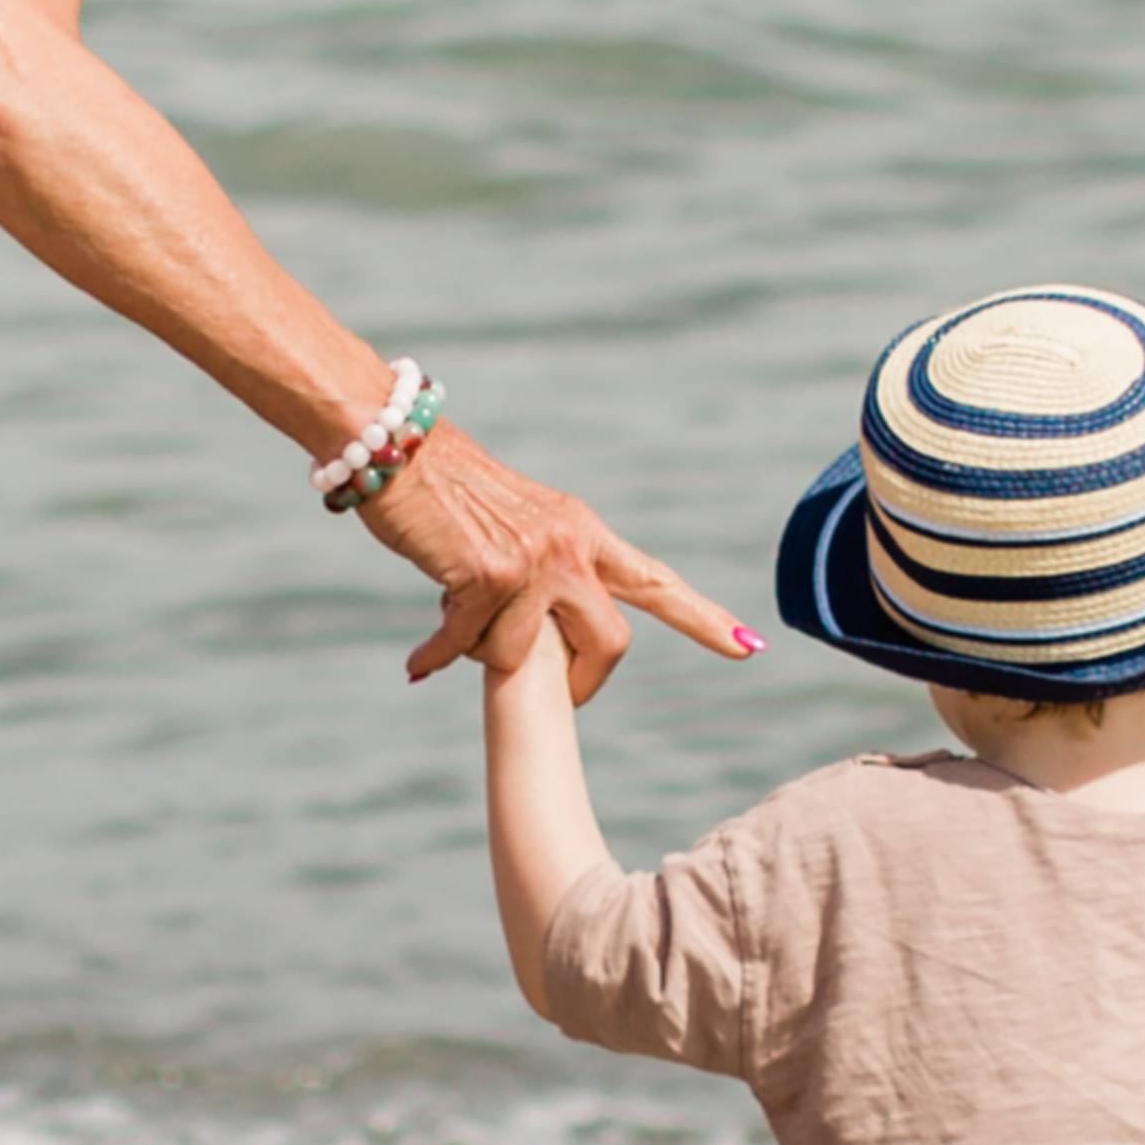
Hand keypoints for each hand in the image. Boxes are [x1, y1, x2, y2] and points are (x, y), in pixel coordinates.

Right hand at [357, 419, 751, 701]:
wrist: (395, 446)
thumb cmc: (443, 489)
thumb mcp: (515, 523)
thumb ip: (543, 567)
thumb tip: (545, 633)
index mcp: (584, 532)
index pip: (655, 582)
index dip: (704, 618)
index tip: (749, 646)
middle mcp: (571, 546)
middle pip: (611, 645)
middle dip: (584, 685)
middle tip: (557, 699)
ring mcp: (535, 562)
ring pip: (525, 657)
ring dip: (482, 651)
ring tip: (453, 628)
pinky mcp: (490, 576)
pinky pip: (467, 647)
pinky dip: (438, 659)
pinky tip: (420, 664)